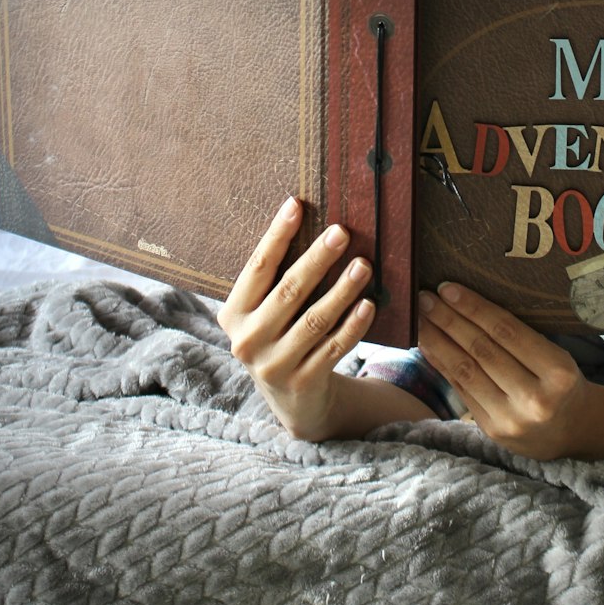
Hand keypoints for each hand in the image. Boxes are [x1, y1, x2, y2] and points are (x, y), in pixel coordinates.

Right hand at [217, 197, 375, 439]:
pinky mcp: (304, 382)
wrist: (292, 399)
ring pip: (315, 320)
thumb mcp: (266, 312)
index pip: (257, 267)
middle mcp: (248, 340)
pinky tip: (369, 304)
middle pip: (288, 291)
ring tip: (364, 264)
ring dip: (342, 290)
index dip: (277, 235)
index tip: (296, 205)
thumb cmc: (281, 337)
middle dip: (317, 259)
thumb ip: (277, 279)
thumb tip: (305, 219)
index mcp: (234, 314)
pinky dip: (353, 325)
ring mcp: (275, 364)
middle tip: (342, 232)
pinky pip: (334, 347)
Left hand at [417, 282, 592, 459]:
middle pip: (482, 349)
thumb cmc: (562, 383)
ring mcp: (511, 418)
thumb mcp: (556, 356)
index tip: (448, 288)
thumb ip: (519, 337)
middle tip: (424, 298)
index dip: (474, 308)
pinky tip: (428, 345)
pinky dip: (442, 364)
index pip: (507, 331)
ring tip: (420, 318)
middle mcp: (535, 398)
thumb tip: (468, 303)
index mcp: (558, 372)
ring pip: (466, 370)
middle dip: (449, 320)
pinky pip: (461, 389)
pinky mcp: (492, 430)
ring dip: (437, 340)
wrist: (573, 431)